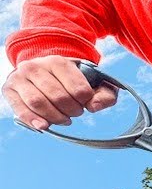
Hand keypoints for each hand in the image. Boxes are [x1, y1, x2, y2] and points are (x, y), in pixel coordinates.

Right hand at [3, 55, 117, 129]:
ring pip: (38, 103)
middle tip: (75, 112)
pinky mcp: (9, 90)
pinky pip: (21, 110)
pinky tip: (44, 126)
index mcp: (58, 62)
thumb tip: (95, 107)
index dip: (86, 101)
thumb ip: (104, 94)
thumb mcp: (92, 82)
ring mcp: (19, 78)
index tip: (85, 102)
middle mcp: (35, 66)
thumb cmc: (70, 79)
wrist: (42, 71)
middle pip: (58, 97)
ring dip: (55, 117)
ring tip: (63, 119)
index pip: (78, 89)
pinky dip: (33, 120)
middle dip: (71, 111)